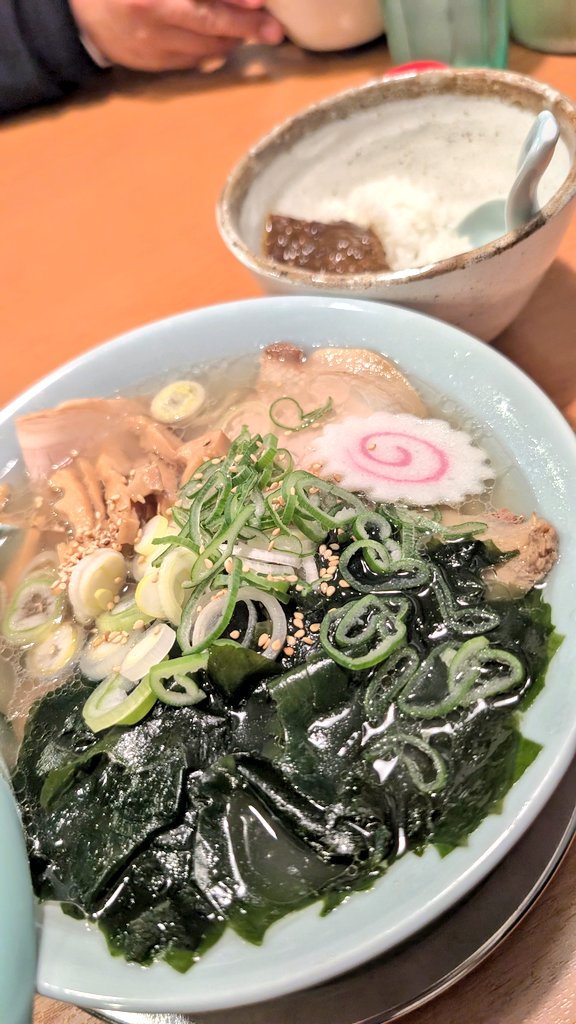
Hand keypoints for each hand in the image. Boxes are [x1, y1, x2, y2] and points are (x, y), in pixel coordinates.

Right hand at [69, 0, 284, 70]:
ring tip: (245, 30)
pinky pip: (191, 61)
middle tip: (273, 31)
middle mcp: (152, 15)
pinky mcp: (151, 64)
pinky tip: (219, 42)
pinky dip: (209, 51)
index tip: (260, 4)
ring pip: (204, 46)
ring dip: (230, 39)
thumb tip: (241, 1)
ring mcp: (151, 44)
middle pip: (209, 23)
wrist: (83, 16)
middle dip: (246, 26)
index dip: (233, 5)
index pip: (203, 1)